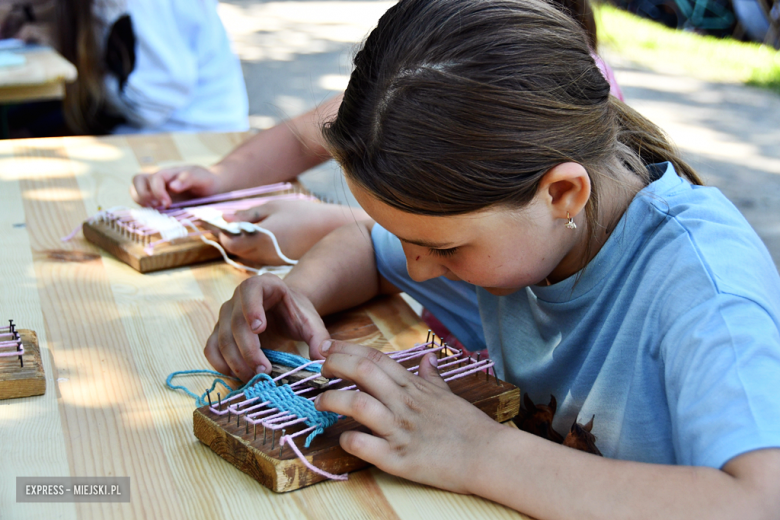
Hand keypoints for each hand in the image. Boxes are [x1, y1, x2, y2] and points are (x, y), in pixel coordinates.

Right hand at [130, 165, 220, 207]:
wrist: (210, 186)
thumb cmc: (205, 180)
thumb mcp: (201, 177)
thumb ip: (188, 179)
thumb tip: (172, 186)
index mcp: (169, 173)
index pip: (154, 178)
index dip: (157, 191)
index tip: (167, 204)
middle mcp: (159, 180)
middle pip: (137, 180)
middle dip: (143, 194)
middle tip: (158, 206)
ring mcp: (156, 189)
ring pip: (135, 189)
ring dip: (141, 200)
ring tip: (155, 209)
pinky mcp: (156, 200)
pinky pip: (142, 201)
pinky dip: (144, 207)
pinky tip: (156, 213)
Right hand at [204, 274, 330, 381]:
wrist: (282, 311)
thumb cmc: (295, 313)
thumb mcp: (311, 322)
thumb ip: (319, 338)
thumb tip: (322, 358)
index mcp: (262, 285)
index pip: (251, 291)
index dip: (252, 309)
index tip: (259, 329)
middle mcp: (238, 297)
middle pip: (235, 323)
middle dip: (248, 350)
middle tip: (263, 370)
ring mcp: (225, 315)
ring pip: (221, 339)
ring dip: (235, 361)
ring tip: (254, 377)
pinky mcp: (218, 332)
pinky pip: (211, 348)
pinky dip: (220, 364)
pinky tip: (236, 375)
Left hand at [220, 200, 364, 265]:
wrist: (329, 228)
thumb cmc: (300, 213)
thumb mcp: (271, 207)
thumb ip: (246, 215)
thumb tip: (224, 219)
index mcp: (258, 240)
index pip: (230, 242)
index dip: (223, 232)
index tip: (223, 222)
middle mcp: (263, 255)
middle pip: (237, 251)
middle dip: (232, 238)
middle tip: (233, 223)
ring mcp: (272, 261)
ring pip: (249, 255)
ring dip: (244, 243)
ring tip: (250, 228)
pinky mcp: (280, 262)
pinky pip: (261, 257)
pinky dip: (256, 247)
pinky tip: (265, 235)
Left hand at [316, 341, 500, 492]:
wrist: (489, 457)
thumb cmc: (469, 426)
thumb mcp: (449, 394)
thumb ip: (434, 376)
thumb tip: (430, 356)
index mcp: (414, 387)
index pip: (375, 359)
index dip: (347, 350)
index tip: (327, 347)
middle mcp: (404, 404)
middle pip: (363, 372)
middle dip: (335, 365)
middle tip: (319, 367)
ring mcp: (401, 431)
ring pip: (358, 405)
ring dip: (333, 401)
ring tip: (320, 403)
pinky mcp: (399, 459)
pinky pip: (365, 446)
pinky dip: (349, 441)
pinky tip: (343, 439)